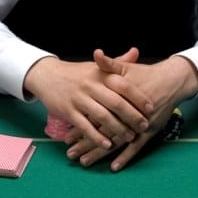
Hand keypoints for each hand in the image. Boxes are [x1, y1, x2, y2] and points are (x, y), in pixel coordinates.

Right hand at [23, 55, 152, 150]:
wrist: (47, 75)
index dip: (138, 97)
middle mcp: (90, 86)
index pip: (123, 85)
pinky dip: (96, 137)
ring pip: (101, 116)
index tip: (151, 108)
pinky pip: (84, 126)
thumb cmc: (77, 73)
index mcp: (100, 74)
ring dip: (117, 129)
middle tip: (144, 126)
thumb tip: (136, 52)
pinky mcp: (67, 111)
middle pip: (115, 102)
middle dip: (132, 116)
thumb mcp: (96, 67)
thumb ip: (117, 63)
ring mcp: (78, 99)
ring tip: (129, 137)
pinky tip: (107, 145)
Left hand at [64, 53, 197, 170]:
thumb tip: (96, 53)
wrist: (172, 81)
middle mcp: (125, 114)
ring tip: (84, 162)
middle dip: (85, 144)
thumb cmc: (146, 74)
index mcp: (116, 99)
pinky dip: (125, 157)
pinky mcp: (149, 131)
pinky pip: (136, 147)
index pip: (93, 115)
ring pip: (115, 141)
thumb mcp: (126, 68)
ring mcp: (137, 124)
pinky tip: (114, 167)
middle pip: (101, 131)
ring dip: (99, 153)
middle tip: (70, 154)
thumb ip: (108, 64)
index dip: (79, 126)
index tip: (65, 137)